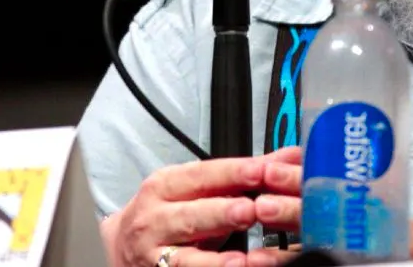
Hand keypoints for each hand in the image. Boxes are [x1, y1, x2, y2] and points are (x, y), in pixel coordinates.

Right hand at [102, 146, 303, 266]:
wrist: (122, 247)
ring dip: (216, 258)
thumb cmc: (168, 213)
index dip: (232, 173)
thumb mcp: (194, 188)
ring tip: (242, 257)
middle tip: (250, 210)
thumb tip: (290, 156)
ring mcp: (156, 252)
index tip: (261, 171)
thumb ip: (240, 174)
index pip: (201, 175)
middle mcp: (156, 218)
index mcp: (165, 185)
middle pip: (191, 215)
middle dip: (222, 212)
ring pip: (186, 256)